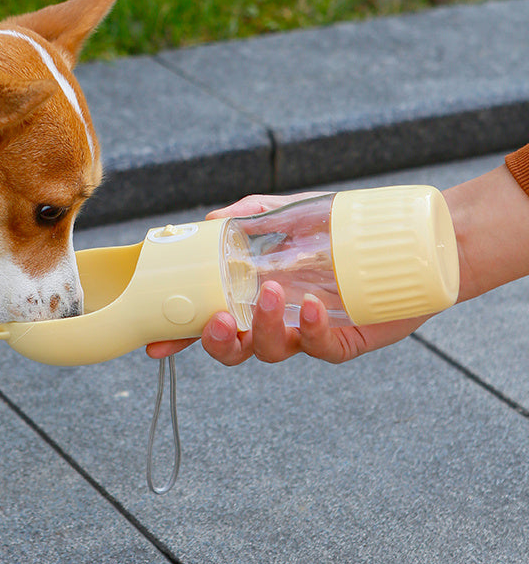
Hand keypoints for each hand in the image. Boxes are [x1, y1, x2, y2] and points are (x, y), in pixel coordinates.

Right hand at [146, 191, 427, 364]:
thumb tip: (208, 222)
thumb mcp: (287, 213)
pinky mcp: (343, 341)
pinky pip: (320, 347)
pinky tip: (309, 306)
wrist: (405, 241)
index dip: (182, 335)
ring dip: (263, 327)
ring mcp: (306, 332)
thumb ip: (247, 216)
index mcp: (252, 293)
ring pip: (271, 350)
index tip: (157, 343)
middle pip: (235, 348)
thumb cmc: (338, 227)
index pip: (209, 317)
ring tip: (271, 293)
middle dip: (219, 342)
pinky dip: (309, 331)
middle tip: (219, 320)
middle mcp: (274, 318)